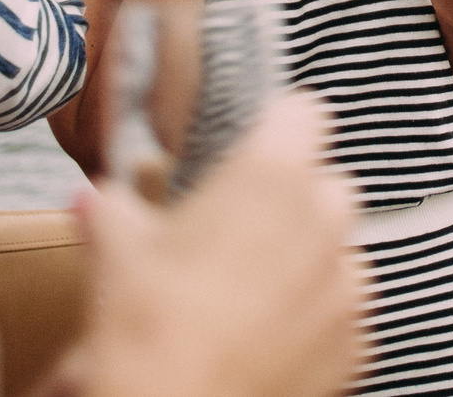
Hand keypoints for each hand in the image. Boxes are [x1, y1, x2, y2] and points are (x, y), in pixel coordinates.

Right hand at [46, 94, 365, 396]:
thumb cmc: (148, 330)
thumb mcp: (115, 255)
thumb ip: (112, 209)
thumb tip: (95, 198)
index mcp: (271, 177)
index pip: (304, 113)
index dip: (279, 128)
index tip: (257, 148)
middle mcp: (324, 220)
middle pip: (325, 185)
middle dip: (290, 203)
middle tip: (238, 235)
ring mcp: (347, 283)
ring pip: (339, 251)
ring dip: (306, 263)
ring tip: (248, 296)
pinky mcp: (357, 340)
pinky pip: (345, 313)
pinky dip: (316, 321)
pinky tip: (267, 338)